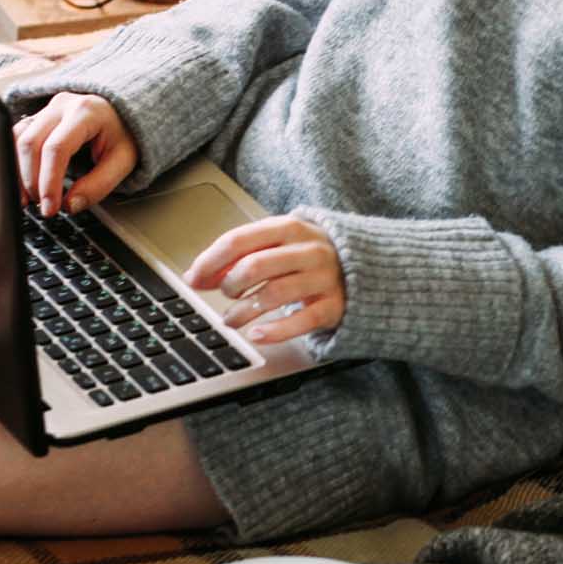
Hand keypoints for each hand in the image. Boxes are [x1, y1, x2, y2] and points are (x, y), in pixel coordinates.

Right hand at [13, 93, 134, 216]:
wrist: (121, 115)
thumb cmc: (123, 136)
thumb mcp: (123, 162)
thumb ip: (98, 185)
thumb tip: (70, 206)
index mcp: (85, 112)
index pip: (57, 148)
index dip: (49, 181)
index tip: (50, 207)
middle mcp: (61, 106)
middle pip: (31, 142)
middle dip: (32, 180)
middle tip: (43, 206)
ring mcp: (46, 109)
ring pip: (18, 138)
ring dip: (18, 172)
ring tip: (29, 199)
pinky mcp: (37, 118)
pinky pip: (16, 137)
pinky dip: (15, 162)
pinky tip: (22, 184)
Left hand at [183, 215, 345, 344]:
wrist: (369, 269)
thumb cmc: (309, 258)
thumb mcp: (280, 245)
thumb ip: (244, 255)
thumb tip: (200, 275)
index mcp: (290, 228)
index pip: (240, 240)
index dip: (211, 261)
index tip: (194, 279)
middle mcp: (308, 250)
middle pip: (255, 266)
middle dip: (230, 285)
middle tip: (224, 296)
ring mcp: (323, 278)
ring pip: (274, 294)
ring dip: (243, 311)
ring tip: (231, 320)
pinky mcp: (334, 306)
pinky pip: (301, 321)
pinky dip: (274, 331)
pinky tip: (256, 335)